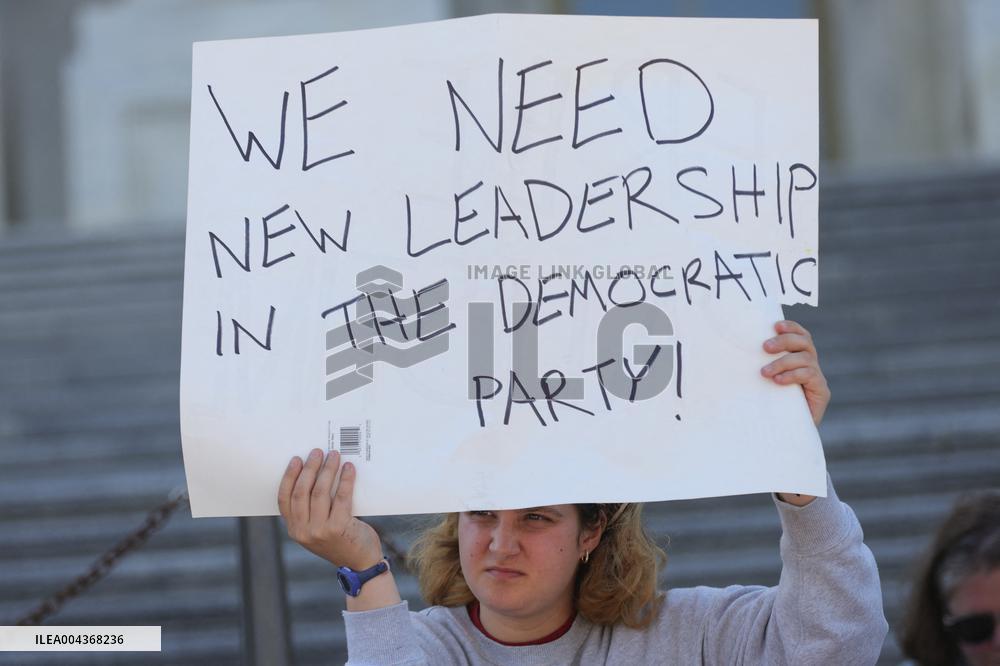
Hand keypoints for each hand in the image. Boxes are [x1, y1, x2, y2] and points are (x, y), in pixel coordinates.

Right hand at [278, 448, 382, 569]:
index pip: (284, 499)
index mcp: (294, 530)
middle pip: (302, 492)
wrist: (361, 563)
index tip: (296, 460)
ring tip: (334, 455)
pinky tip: (348, 468)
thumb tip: (314, 474)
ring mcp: (320, 530)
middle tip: (317, 452)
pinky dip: (345, 479)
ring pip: (320, 492)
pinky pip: (341, 497)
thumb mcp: (316, 531)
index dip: (289, 477)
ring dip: (327, 470)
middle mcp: (303, 531)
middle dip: (309, 468)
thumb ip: (310, 512)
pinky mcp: (339, 528)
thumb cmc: (340, 541)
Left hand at [760, 320, 830, 426]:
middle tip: (765, 347)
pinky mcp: (822, 392)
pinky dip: (793, 375)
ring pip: (805, 358)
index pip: (800, 335)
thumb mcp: (763, 382)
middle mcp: (811, 365)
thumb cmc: (770, 404)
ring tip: (764, 372)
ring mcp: (817, 378)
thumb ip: (760, 367)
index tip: (775, 325)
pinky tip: (778, 381)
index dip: (791, 327)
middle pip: (804, 342)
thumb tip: (734, 351)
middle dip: (784, 341)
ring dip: (783, 362)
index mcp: (799, 357)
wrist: (788, 433)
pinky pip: (810, 376)